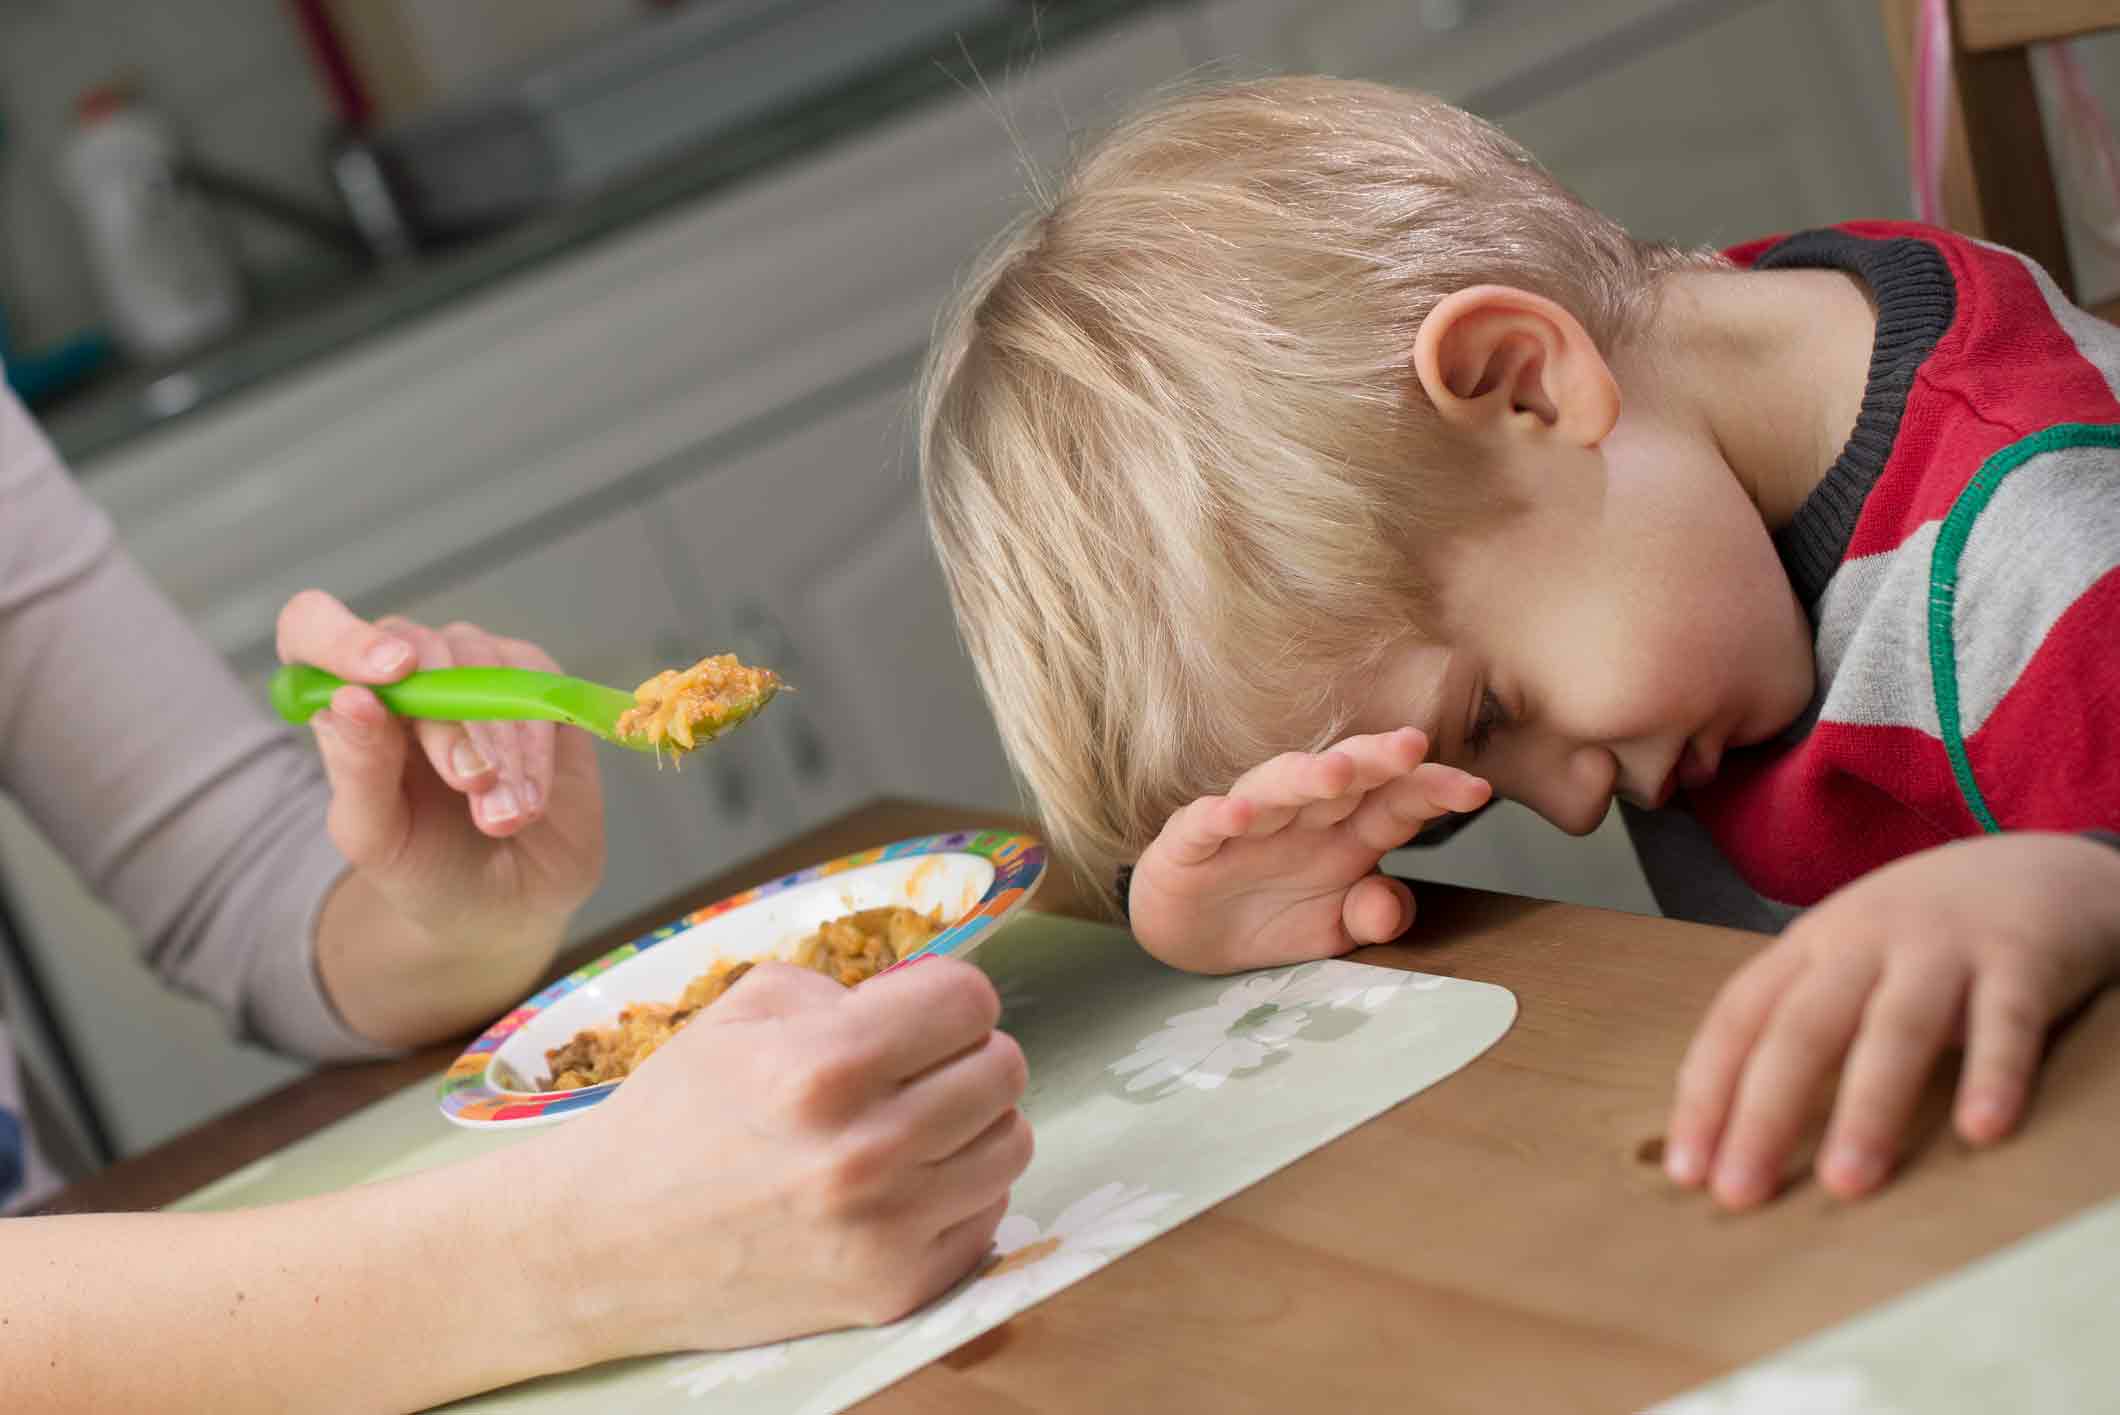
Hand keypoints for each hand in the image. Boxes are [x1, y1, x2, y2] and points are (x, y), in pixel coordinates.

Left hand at [274, 589, 603, 1040]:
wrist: (503, 904)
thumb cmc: (424, 867)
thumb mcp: (375, 836)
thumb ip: (358, 769)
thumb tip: (352, 698)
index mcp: (346, 700)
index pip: (313, 627)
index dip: (342, 637)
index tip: (389, 674)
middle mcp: (407, 673)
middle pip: (415, 645)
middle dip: (447, 721)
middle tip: (470, 785)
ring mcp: (473, 670)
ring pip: (482, 663)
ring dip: (499, 744)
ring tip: (502, 816)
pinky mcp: (534, 684)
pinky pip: (536, 684)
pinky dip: (535, 748)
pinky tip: (529, 801)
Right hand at [555, 958, 1032, 1355]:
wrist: (605, 1245)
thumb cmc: (676, 1116)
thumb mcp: (744, 1011)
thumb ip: (847, 992)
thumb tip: (926, 1000)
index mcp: (825, 1068)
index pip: (970, 1002)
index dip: (947, 997)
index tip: (920, 1012)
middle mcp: (866, 1152)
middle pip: (1004, 1069)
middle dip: (966, 1054)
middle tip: (920, 1067)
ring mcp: (886, 1230)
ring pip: (1011, 1143)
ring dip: (972, 1124)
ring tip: (914, 1125)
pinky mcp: (895, 1290)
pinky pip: (986, 1215)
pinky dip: (956, 1192)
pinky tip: (899, 1186)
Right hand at [1128, 728, 1492, 973]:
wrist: (1192, 934)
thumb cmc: (1274, 916)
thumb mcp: (1336, 930)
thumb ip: (1374, 916)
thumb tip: (1390, 904)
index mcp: (1348, 833)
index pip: (1398, 801)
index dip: (1434, 789)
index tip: (1477, 790)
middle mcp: (1302, 817)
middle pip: (1344, 777)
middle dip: (1377, 759)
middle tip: (1412, 745)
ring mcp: (1246, 824)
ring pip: (1276, 787)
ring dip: (1305, 776)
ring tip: (1336, 774)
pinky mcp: (1190, 842)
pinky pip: (1204, 824)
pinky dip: (1218, 817)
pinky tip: (1237, 815)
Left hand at [1665, 833, 2119, 1208]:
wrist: (2038, 865)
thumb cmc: (1924, 935)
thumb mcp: (1847, 959)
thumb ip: (1802, 1023)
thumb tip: (1736, 1129)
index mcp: (1810, 945)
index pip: (1739, 1017)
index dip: (1707, 1091)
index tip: (1686, 1169)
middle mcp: (1864, 939)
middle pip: (1802, 1028)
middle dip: (1764, 1113)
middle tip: (1742, 1194)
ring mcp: (1943, 946)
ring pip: (1895, 1028)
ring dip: (1866, 1107)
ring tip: (1845, 1183)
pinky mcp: (2023, 957)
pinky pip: (2006, 1020)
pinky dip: (1992, 1073)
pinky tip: (1980, 1130)